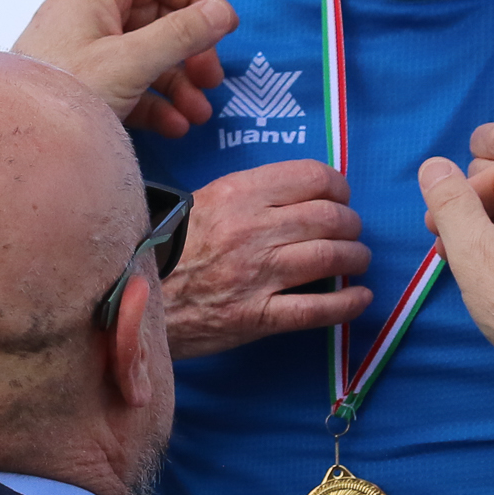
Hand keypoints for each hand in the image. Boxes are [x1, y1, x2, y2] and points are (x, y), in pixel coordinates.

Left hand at [11, 0, 236, 136]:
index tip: (223, 26)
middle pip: (157, 15)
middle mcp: (90, 14)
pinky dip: (156, 101)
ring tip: (199, 114)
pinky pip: (130, 82)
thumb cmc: (69, 90)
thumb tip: (223, 12)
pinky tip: (175, 127)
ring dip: (179, 81)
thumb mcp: (131, 62)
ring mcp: (86, 49)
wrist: (16, 142)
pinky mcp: (84, 83)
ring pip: (147, 53)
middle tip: (212, 79)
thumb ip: (181, 34)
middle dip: (191, 49)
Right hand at [160, 161, 373, 358]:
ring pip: (330, 258)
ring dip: (355, 258)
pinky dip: (347, 304)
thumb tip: (302, 194)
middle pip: (330, 218)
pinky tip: (360, 299)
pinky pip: (316, 310)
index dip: (338, 187)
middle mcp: (253, 230)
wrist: (133, 296)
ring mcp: (256, 275)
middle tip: (351, 232)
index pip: (312, 177)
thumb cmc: (171, 245)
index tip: (341, 198)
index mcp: (239, 193)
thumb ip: (251, 194)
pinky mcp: (257, 317)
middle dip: (351, 224)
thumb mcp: (205, 200)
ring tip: (356, 261)